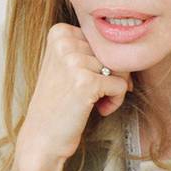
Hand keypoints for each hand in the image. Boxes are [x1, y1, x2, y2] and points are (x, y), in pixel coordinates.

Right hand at [15, 23, 132, 170]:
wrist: (41, 138)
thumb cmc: (58, 104)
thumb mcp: (66, 65)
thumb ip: (91, 49)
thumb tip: (129, 50)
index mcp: (59, 33)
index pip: (102, 39)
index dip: (102, 62)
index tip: (87, 79)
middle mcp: (64, 43)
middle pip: (113, 51)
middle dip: (111, 75)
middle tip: (93, 94)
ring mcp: (74, 62)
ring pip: (120, 67)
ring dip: (113, 89)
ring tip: (94, 102)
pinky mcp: (86, 82)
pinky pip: (121, 85)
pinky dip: (115, 101)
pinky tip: (98, 109)